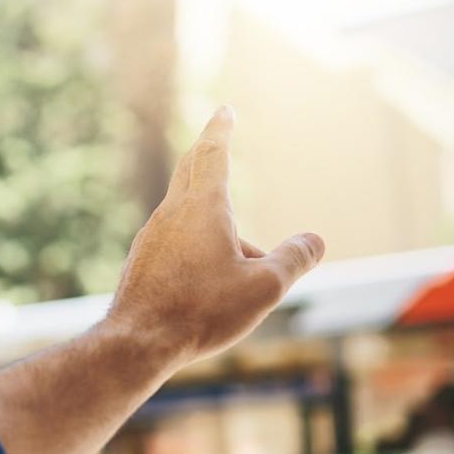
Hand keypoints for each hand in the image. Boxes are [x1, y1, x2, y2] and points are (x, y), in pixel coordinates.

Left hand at [103, 106, 323, 371]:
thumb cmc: (202, 312)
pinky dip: (197, 244)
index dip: (221, 129)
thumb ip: (294, 260)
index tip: (224, 110)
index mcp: (202, 207)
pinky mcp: (142, 262)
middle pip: (190, 170)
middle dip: (207, 151)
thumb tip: (315, 241)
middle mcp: (171, 214)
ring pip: (187, 215)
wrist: (138, 343)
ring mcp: (152, 238)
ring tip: (247, 262)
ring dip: (215, 220)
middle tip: (216, 137)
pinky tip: (208, 282)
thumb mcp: (265, 288)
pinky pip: (175, 241)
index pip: (213, 153)